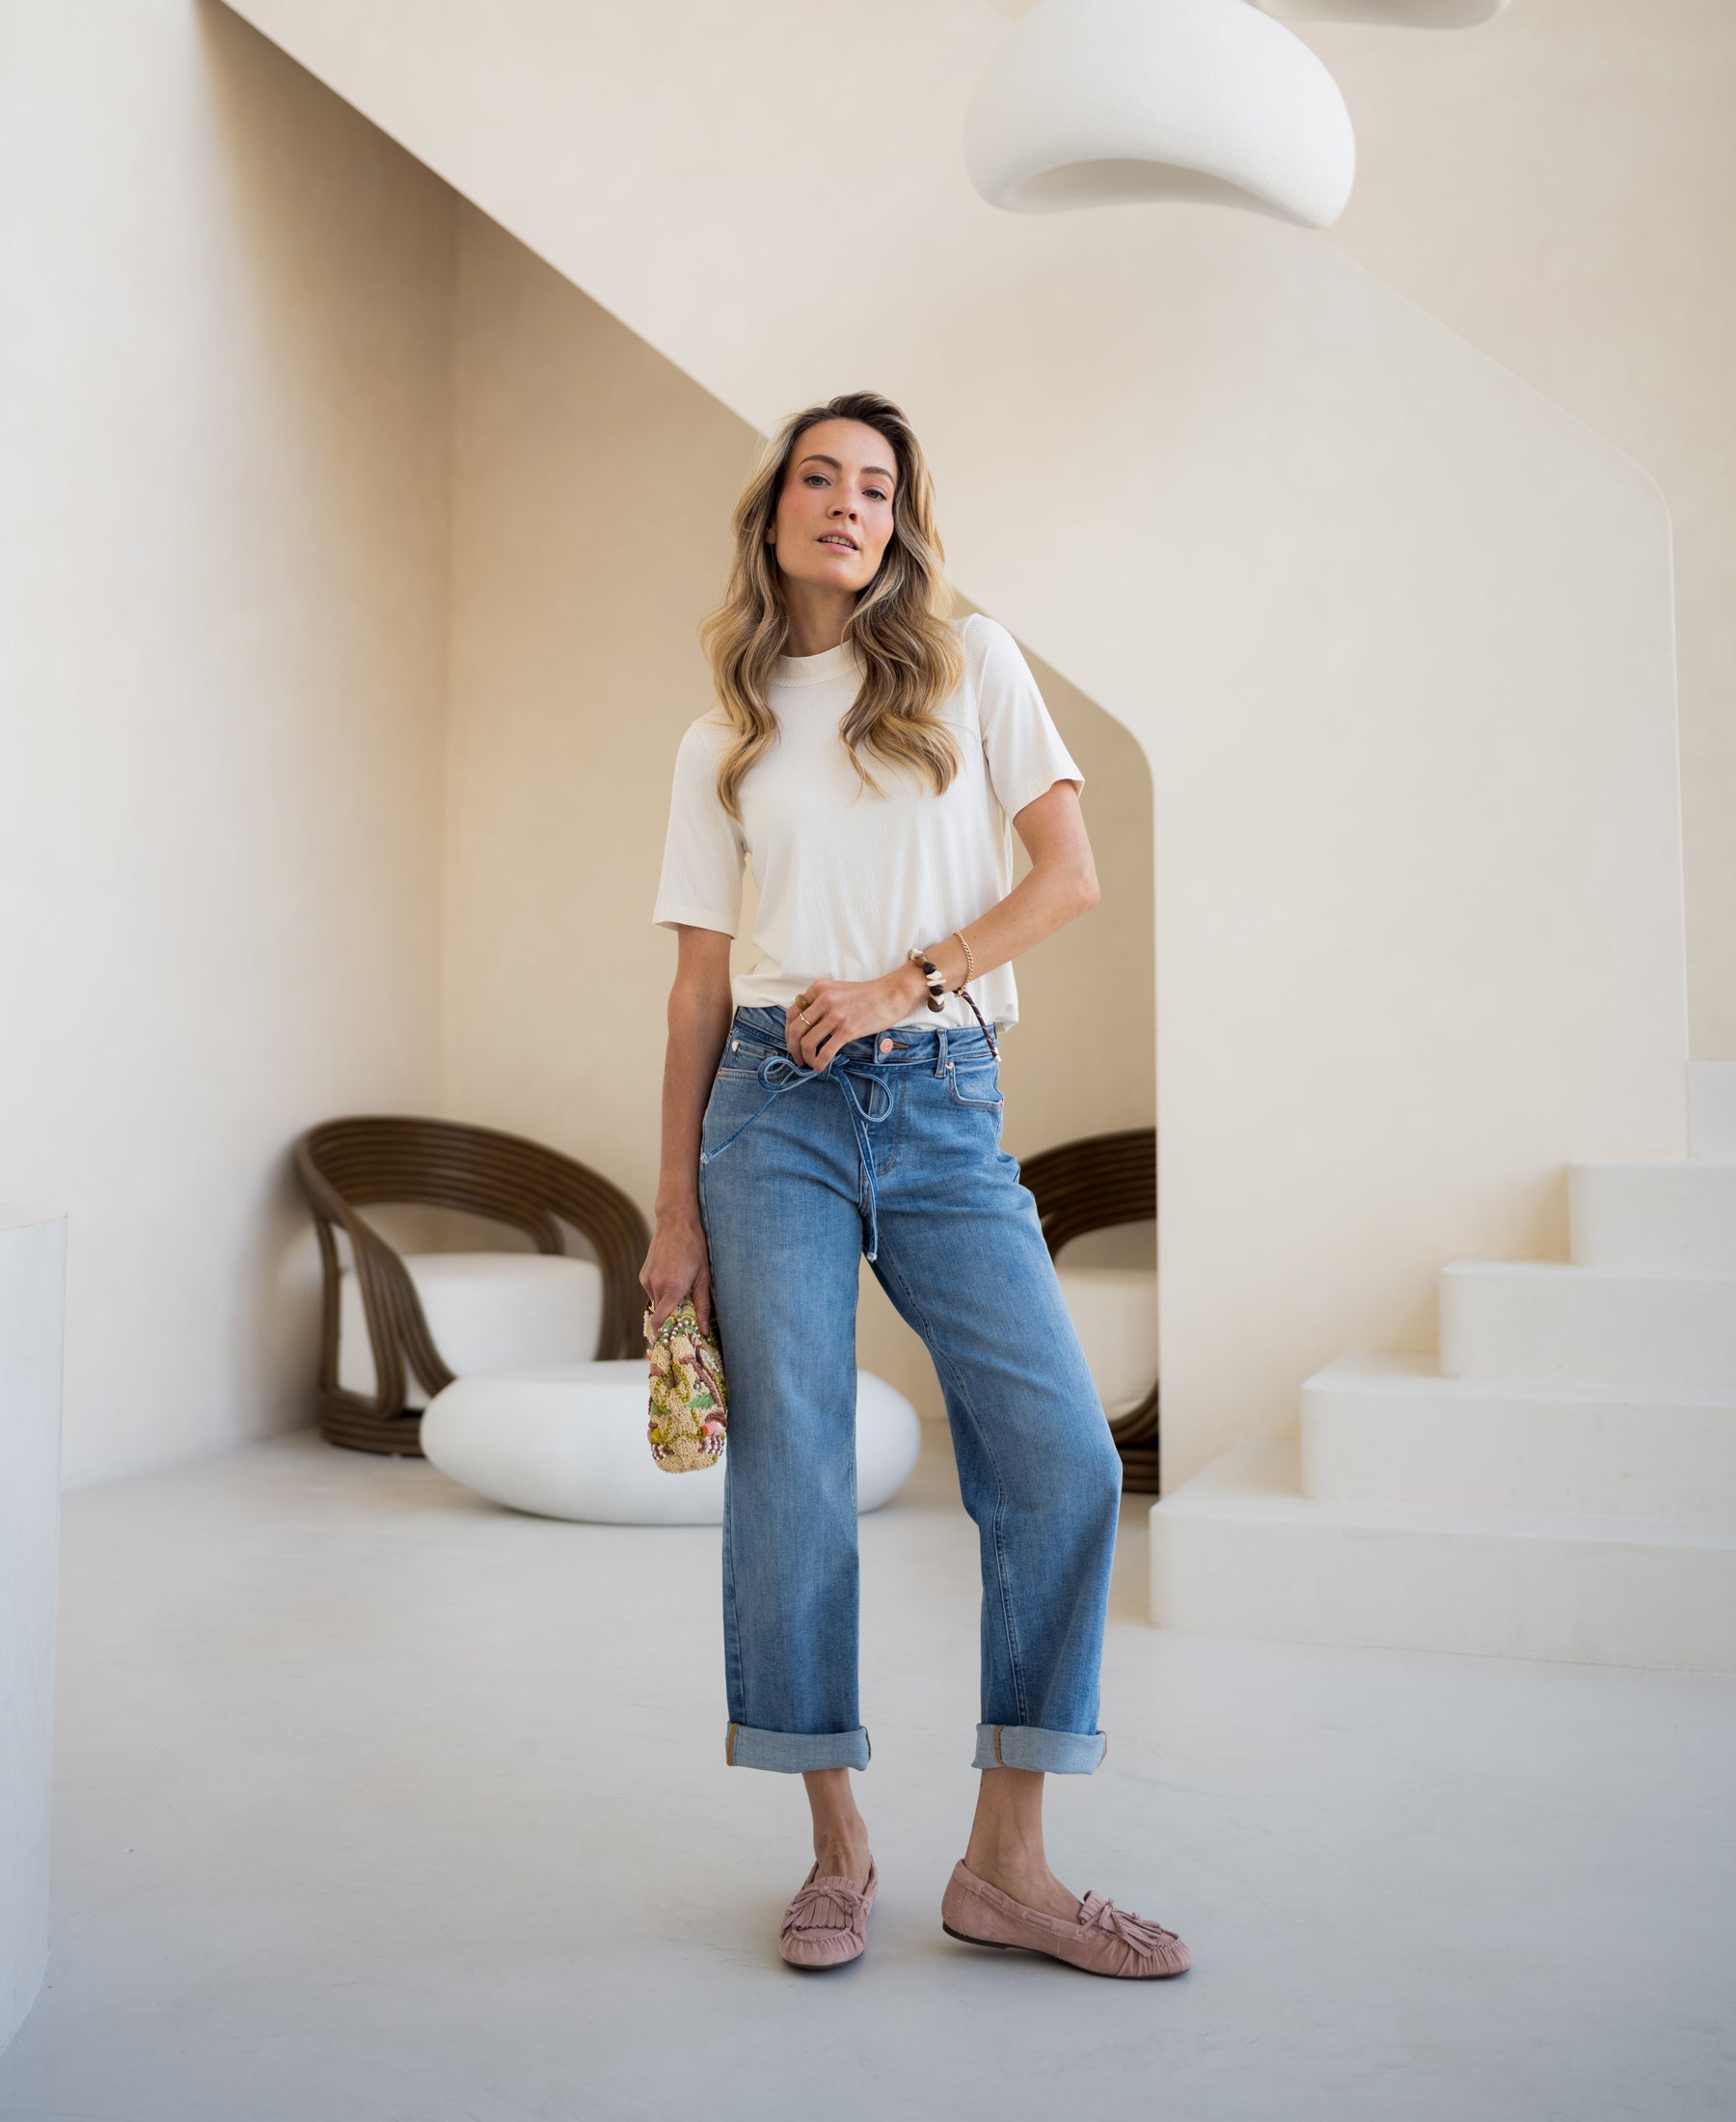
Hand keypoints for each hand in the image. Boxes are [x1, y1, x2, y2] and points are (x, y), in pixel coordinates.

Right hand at [640, 1209, 712, 1337]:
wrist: (676, 1223)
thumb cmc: (694, 1248)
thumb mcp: (704, 1276)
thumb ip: (703, 1305)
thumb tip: (703, 1330)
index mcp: (672, 1288)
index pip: (660, 1321)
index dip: (664, 1334)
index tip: (672, 1340)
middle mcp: (656, 1286)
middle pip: (660, 1313)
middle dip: (670, 1317)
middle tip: (686, 1313)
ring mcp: (647, 1279)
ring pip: (655, 1302)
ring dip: (666, 1302)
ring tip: (681, 1288)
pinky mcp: (643, 1274)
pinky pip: (651, 1291)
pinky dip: (661, 1291)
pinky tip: (672, 1278)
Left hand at [786, 964, 926, 1071]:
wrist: (892, 994)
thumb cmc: (866, 995)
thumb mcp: (837, 990)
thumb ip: (820, 1002)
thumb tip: (805, 1026)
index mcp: (818, 988)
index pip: (791, 1013)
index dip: (788, 1032)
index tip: (792, 1043)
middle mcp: (824, 999)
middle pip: (796, 1029)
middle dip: (792, 1048)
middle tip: (797, 1058)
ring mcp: (835, 1014)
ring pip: (807, 1043)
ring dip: (805, 1058)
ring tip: (809, 1064)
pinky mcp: (848, 1029)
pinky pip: (825, 1051)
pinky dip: (819, 1063)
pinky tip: (820, 1068)